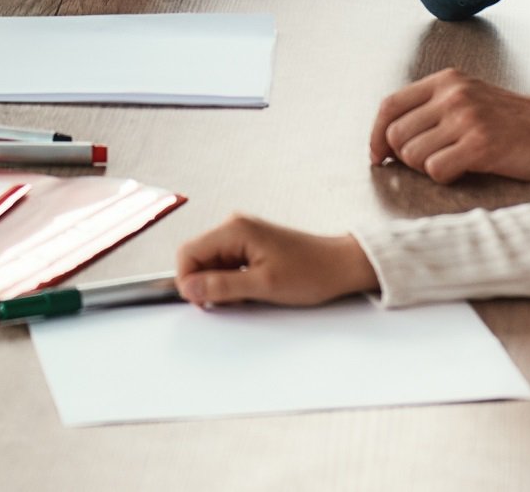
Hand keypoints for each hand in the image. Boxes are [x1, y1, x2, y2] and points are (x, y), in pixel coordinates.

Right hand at [175, 215, 376, 306]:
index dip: (187, 280)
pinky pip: (227, 264)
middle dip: (206, 283)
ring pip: (211, 263)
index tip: (201, 302)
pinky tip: (252, 289)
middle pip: (198, 257)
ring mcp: (242, 234)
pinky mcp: (250, 244)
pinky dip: (232, 280)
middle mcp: (234, 226)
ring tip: (249, 294)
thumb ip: (222, 287)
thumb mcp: (263, 286)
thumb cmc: (311, 272)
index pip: (188, 252)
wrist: (341, 265)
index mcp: (234, 229)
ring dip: (221, 284)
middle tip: (230, 302)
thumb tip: (189, 288)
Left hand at [369, 69, 529, 183]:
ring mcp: (466, 118)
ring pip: (412, 155)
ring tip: (456, 162)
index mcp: (445, 81)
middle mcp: (452, 95)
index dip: (375, 135)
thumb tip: (386, 142)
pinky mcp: (481, 144)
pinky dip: (447, 177)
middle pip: (395, 136)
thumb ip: (432, 111)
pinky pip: (436, 170)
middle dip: (406, 158)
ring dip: (429, 168)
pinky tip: (468, 169)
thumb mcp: (470, 99)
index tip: (377, 156)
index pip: (389, 106)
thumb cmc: (516, 121)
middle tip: (433, 162)